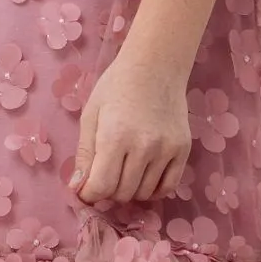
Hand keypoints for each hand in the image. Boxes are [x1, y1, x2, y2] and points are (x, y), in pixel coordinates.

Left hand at [69, 51, 191, 205]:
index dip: (90, 195)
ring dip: (130, 190)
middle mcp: (143, 147)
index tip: (87, 190)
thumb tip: (77, 189)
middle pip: (122, 193)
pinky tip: (144, 178)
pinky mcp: (182, 149)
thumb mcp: (91, 116)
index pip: (101, 187)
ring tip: (124, 172)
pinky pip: (168, 187)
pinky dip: (153, 190)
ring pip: (144, 193)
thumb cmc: (116, 87)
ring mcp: (166, 149)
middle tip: (106, 176)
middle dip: (108, 192)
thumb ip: (84, 155)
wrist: (155, 67)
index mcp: (114, 137)